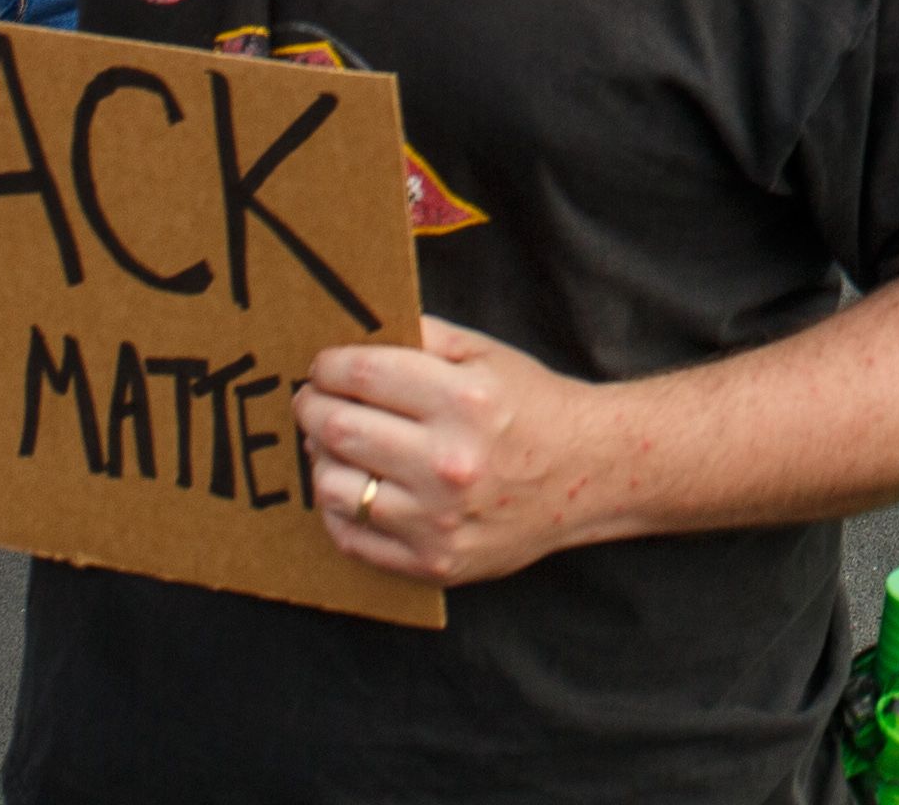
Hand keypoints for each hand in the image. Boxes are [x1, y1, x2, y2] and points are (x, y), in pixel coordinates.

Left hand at [298, 315, 611, 586]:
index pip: (363, 375)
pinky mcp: (433, 561)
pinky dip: (338, 508)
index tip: (322, 367)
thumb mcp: (487, 354)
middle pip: (338, 429)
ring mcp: (438, 519)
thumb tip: (351, 337)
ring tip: (334, 445)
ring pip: (334, 486)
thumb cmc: (532, 407)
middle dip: (312, 407)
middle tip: (312, 400)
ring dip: (321, 459)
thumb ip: (422, 337)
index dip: (328, 367)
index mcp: (465, 400)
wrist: (587, 473)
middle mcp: (449, 462)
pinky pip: (351, 536)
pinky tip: (351, 485)